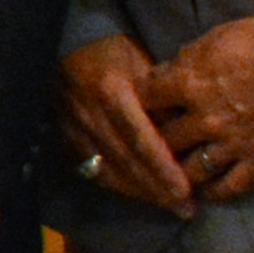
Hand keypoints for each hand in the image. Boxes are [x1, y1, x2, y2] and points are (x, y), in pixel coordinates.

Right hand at [57, 34, 189, 213]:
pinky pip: (94, 170)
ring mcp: (75, 130)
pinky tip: (140, 195)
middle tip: (186, 209)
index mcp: (112, 91)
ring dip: (141, 192)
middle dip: (157, 189)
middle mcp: (92, 115)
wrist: (64, 43)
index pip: (140, 139)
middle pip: (128, 162)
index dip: (163, 168)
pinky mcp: (66, 139)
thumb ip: (160, 94)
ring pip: (110, 171)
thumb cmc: (111, 47)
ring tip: (170, 208)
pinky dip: (120, 186)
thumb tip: (188, 126)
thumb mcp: (141, 59)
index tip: (186, 191)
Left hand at [146, 15, 253, 203]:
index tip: (137, 106)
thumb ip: (185, 60)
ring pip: (189, 171)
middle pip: (163, 139)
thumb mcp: (213, 39)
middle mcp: (204, 119)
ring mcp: (231, 144)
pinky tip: (204, 191)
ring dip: (177, 172)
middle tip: (151, 144)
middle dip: (153, 140)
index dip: (138, 102)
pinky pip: (228, 187)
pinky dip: (213, 192)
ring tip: (171, 173)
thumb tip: (164, 75)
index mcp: (189, 84)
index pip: (145, 99)